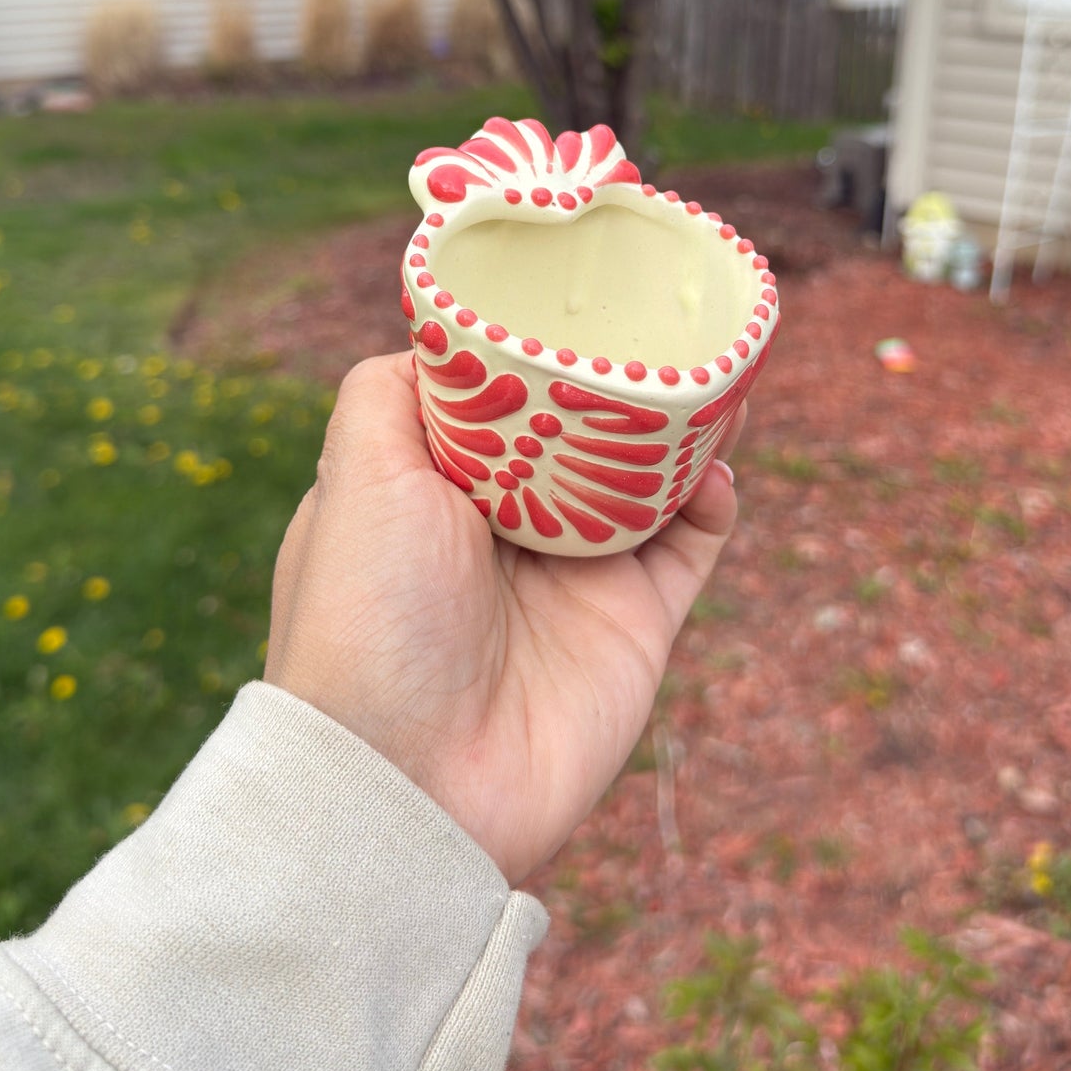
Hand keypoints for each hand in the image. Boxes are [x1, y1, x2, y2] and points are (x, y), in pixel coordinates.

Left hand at [266, 352, 742, 884]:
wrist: (414, 787)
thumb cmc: (368, 620)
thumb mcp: (354, 479)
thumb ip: (389, 392)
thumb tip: (442, 336)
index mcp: (430, 487)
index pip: (493, 395)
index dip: (530, 347)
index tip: (572, 283)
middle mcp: (503, 524)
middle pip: (579, 427)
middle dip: (619, 376)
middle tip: (662, 314)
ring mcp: (573, 574)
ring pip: (646, 476)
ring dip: (682, 422)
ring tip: (712, 364)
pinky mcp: (634, 623)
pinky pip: (692, 544)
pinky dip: (712, 497)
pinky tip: (716, 462)